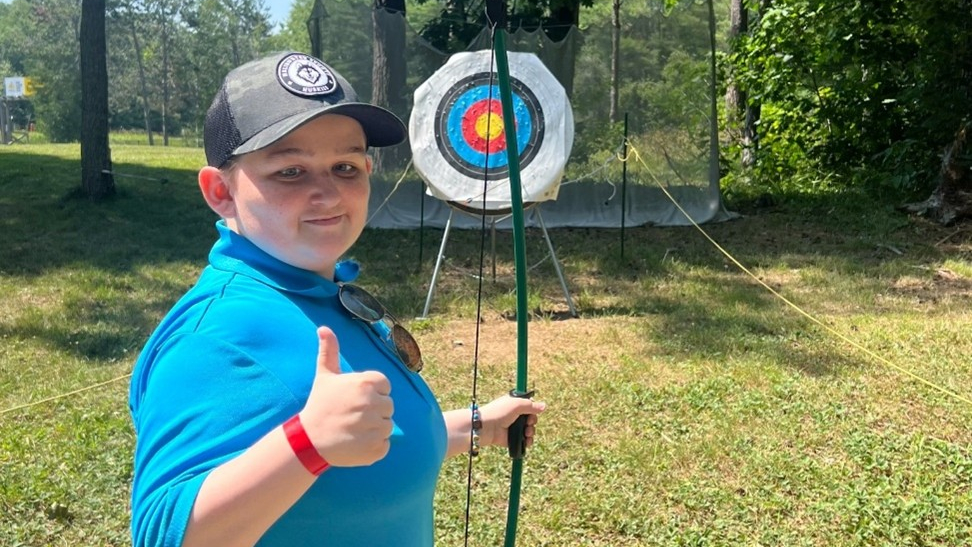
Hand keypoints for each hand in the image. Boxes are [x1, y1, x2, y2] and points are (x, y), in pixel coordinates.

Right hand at [299, 326, 393, 466]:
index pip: (385, 386)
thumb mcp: (325, 376)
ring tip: (353, 429)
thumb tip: (323, 328)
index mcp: (367, 382)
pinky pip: (385, 444)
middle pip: (388, 406)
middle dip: (373, 411)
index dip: (370, 393)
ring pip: (387, 425)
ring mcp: (376, 427)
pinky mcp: (376, 448)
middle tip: (351, 415)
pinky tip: (355, 443)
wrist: (309, 440)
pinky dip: (373, 446)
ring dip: (373, 429)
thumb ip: (329, 350)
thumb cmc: (320, 404)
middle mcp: (374, 403)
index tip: (354, 399)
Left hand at [479, 394, 545, 449]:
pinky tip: (527, 441)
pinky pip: (524, 441)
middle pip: (531, 419)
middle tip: (529, 423)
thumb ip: (531, 405)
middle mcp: (514, 416)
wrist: (486, 427)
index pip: (528, 406)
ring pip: (529, 430)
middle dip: (533, 422)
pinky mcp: (511, 439)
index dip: (533, 410)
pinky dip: (527, 442)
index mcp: (514, 404)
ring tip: (527, 433)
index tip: (532, 412)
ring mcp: (513, 428)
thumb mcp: (517, 404)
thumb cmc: (499, 412)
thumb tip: (544, 406)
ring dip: (531, 432)